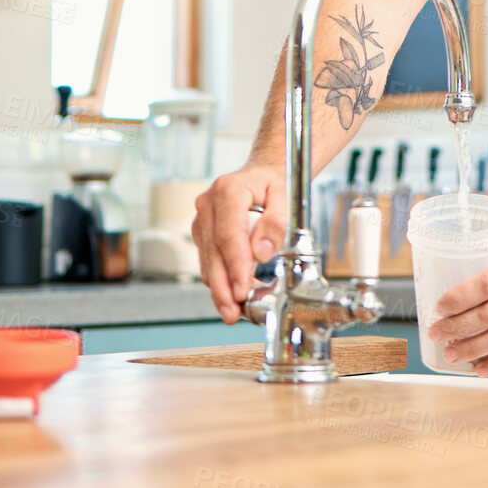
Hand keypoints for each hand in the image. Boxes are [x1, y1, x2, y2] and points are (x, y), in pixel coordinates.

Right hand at [192, 165, 286, 323]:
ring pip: (207, 260)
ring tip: (232, 311)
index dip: (235, 266)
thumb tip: (261, 252)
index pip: (228, 235)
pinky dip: (219, 279)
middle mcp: (208, 204)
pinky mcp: (202, 233)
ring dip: (219, 288)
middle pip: (213, 253)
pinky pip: (208, 260)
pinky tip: (230, 295)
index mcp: (228, 191)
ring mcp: (202, 219)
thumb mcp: (285, 195)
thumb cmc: (273, 184)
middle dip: (223, 287)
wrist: (260, 175)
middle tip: (232, 313)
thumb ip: (276, 222)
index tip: (242, 289)